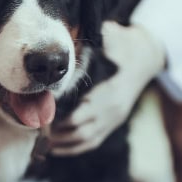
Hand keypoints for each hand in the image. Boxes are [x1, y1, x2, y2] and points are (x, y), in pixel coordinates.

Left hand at [50, 21, 165, 154]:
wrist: (147, 57)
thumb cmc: (123, 45)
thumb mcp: (111, 37)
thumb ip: (93, 38)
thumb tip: (68, 33)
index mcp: (111, 92)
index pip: (82, 114)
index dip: (59, 119)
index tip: (40, 116)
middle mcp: (114, 110)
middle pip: (82, 131)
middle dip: (57, 134)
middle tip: (35, 129)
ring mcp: (115, 119)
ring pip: (87, 140)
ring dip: (63, 144)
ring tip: (40, 142)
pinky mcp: (114, 123)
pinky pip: (93, 142)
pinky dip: (73, 148)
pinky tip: (55, 148)